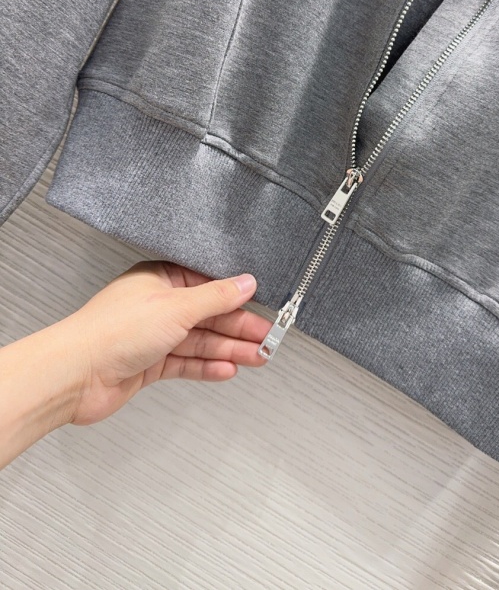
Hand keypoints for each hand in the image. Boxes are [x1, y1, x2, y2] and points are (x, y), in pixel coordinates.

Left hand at [63, 260, 271, 426]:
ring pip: (201, 341)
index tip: (263, 306)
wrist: (75, 375)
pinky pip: (187, 362)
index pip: (209, 284)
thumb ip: (215, 297)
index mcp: (161, 278)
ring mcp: (154, 335)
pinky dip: (208, 366)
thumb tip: (245, 282)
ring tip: (258, 357)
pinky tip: (229, 369)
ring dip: (230, 349)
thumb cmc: (111, 331)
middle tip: (268, 339)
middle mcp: (158, 305)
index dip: (237, 297)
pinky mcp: (150, 363)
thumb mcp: (175, 307)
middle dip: (239, 328)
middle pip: (209, 315)